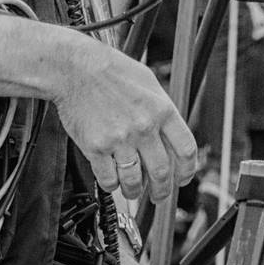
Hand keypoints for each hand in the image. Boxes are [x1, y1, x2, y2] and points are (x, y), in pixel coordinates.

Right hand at [53, 38, 196, 202]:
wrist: (76, 69)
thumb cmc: (112, 71)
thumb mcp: (149, 84)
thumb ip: (163, 110)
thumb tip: (172, 134)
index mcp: (162, 111)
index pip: (186, 150)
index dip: (187, 171)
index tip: (183, 179)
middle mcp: (144, 127)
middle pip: (162, 172)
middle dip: (162, 191)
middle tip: (159, 195)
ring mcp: (120, 139)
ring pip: (135, 182)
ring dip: (135, 192)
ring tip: (133, 191)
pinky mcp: (96, 148)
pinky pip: (108, 180)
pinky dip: (112, 186)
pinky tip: (112, 181)